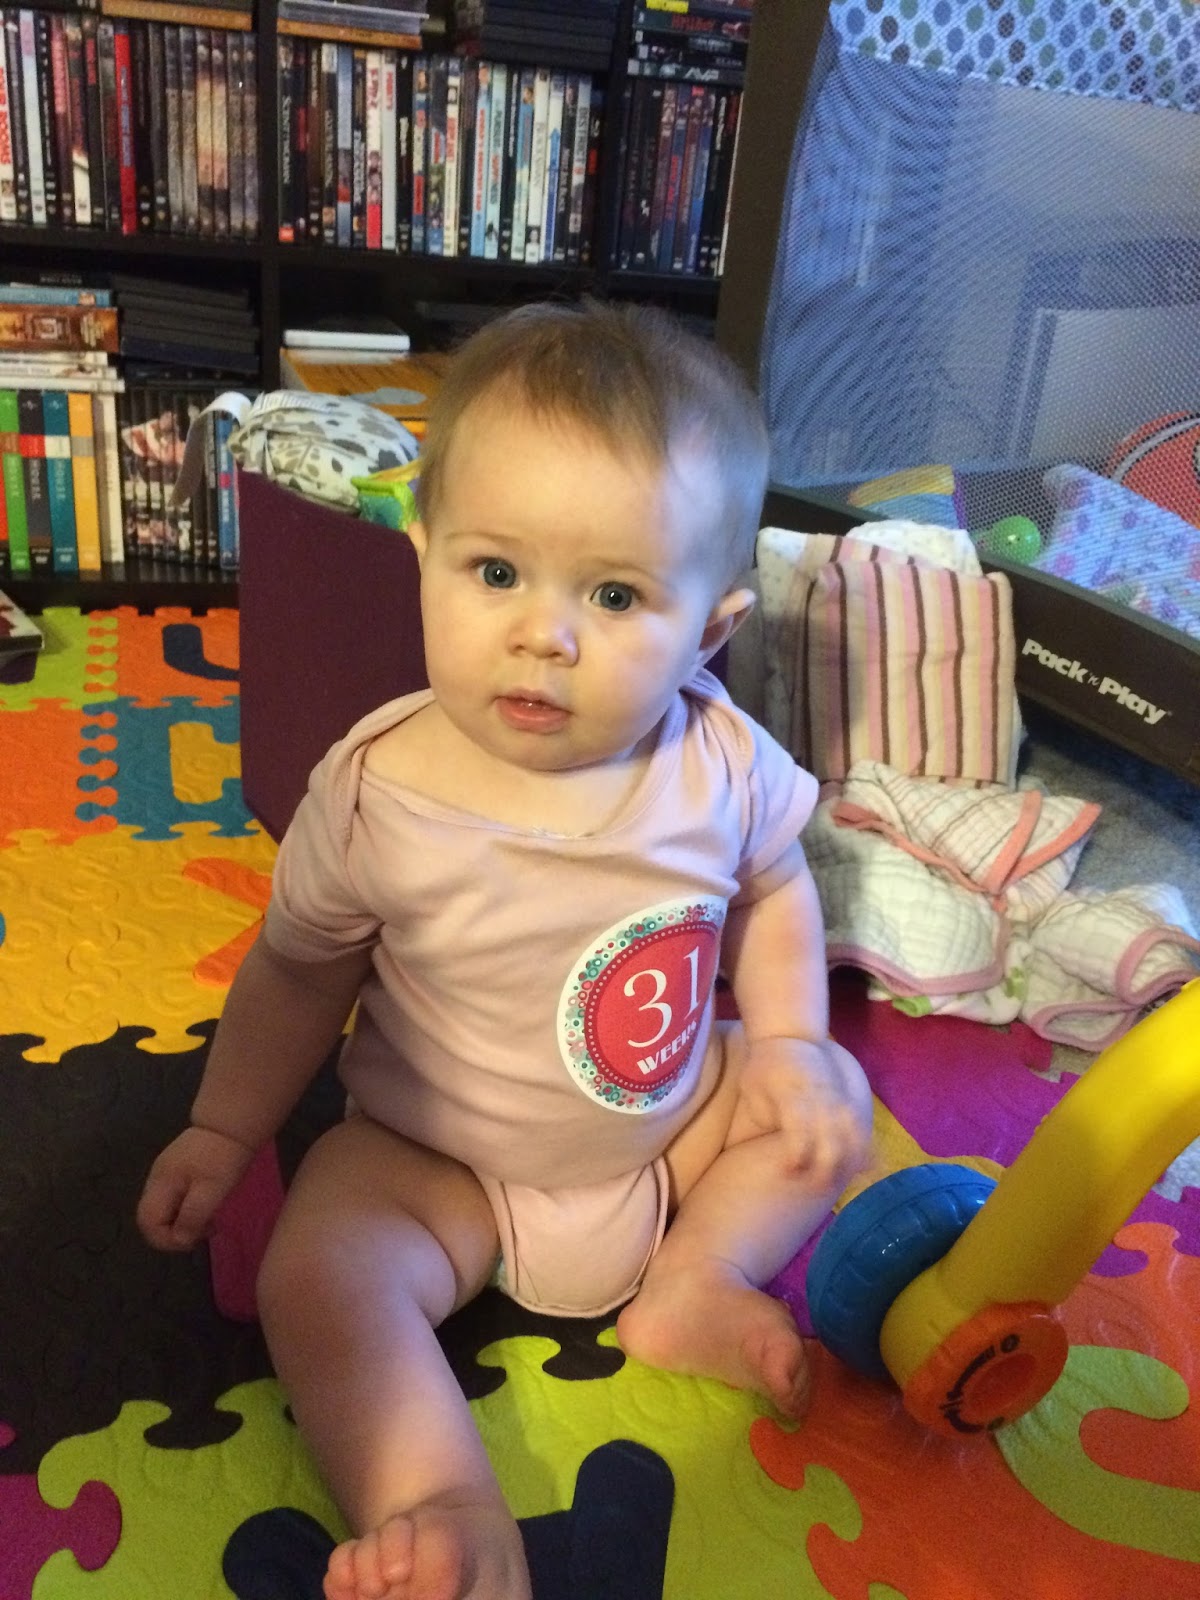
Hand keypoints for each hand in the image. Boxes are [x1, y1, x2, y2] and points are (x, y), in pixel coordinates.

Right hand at [136, 1125, 258, 1251]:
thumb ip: (192, 1217)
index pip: (147, 1222)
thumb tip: (179, 1239)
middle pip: (151, 1218)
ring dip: (181, 1222)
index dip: (166, 1239)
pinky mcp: (176, 1169)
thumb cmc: (223, 1158)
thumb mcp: (212, 1190)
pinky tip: (205, 1206)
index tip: (194, 1240)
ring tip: (208, 1221)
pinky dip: (185, 1209)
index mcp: (161, 1184)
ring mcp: (165, 1172)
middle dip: (174, 1233)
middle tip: (204, 1232)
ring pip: (163, 1209)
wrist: (232, 1124)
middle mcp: (156, 1179)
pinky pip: (172, 1198)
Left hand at [738, 1036, 871, 1192]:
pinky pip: (862, 1123)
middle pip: (829, 1136)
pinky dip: (866, 1145)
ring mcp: (836, 1096)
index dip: (795, 1154)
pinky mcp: (847, 1096)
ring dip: (850, 1159)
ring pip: (851, 1131)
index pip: (797, 1129)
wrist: (790, 1034)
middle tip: (817, 1188)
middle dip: (825, 1166)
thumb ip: (763, 1114)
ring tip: (845, 1181)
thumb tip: (776, 1140)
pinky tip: (870, 1167)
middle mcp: (818, 1097)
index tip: (790, 1172)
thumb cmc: (764, 1067)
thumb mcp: (752, 1087)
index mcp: (791, 1094)